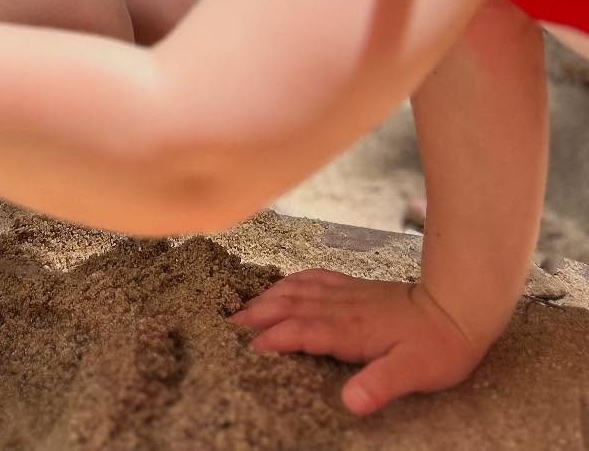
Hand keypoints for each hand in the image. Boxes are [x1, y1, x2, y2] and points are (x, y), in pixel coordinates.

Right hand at [231, 269, 489, 414]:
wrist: (456, 306)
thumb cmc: (436, 346)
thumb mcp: (413, 374)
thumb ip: (379, 385)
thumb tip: (349, 404)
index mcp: (348, 328)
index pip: (300, 331)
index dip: (272, 339)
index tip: (246, 349)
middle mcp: (340, 306)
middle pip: (288, 306)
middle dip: (256, 315)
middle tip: (228, 325)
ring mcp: (344, 293)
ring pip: (295, 290)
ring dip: (267, 298)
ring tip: (243, 308)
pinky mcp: (352, 286)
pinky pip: (311, 279)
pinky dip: (289, 282)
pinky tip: (281, 287)